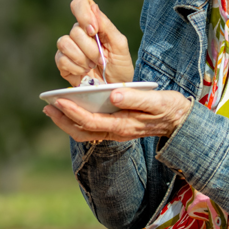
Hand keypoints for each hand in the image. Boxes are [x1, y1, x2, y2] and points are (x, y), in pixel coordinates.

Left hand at [44, 87, 191, 142]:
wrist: (182, 122)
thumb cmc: (170, 108)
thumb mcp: (157, 100)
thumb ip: (135, 98)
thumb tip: (113, 96)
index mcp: (123, 126)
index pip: (91, 122)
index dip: (73, 112)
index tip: (59, 101)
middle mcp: (116, 132)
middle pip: (82, 131)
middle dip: (62, 120)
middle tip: (46, 106)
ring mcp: (115, 131)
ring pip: (85, 132)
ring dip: (66, 122)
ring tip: (52, 108)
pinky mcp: (116, 127)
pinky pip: (91, 127)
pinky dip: (77, 119)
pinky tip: (71, 108)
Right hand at [55, 0, 133, 85]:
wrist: (115, 89)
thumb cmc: (120, 65)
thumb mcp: (119, 44)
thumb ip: (106, 25)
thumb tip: (94, 7)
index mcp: (92, 24)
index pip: (80, 4)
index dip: (84, 14)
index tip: (93, 30)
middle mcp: (78, 34)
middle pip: (74, 31)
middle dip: (91, 49)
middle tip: (101, 59)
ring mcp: (68, 48)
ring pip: (64, 43)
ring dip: (82, 58)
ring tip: (92, 66)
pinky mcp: (62, 64)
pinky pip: (61, 59)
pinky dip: (76, 68)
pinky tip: (84, 72)